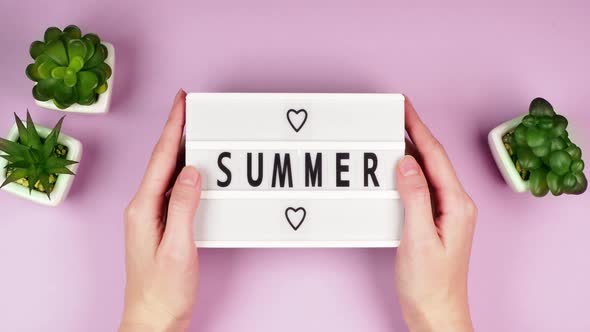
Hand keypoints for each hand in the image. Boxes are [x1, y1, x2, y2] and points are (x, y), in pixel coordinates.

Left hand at [119, 90, 200, 331]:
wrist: (154, 318)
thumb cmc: (163, 290)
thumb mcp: (178, 247)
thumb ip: (183, 206)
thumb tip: (192, 171)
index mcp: (143, 208)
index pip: (161, 158)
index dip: (172, 127)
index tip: (181, 103)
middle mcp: (142, 207)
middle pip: (161, 160)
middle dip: (175, 130)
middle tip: (189, 107)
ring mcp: (149, 215)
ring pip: (166, 172)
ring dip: (179, 148)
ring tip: (192, 128)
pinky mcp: (159, 223)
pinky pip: (171, 187)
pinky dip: (182, 170)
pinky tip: (192, 166)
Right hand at [395, 98, 476, 331]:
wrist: (435, 314)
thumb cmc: (430, 285)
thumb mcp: (418, 239)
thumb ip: (414, 198)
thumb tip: (407, 163)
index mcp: (457, 205)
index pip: (436, 156)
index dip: (419, 128)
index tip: (405, 108)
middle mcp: (456, 205)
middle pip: (434, 159)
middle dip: (415, 133)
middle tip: (396, 113)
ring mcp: (446, 213)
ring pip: (428, 171)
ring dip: (412, 150)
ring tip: (394, 133)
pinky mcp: (435, 221)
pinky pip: (421, 187)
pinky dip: (408, 171)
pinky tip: (397, 168)